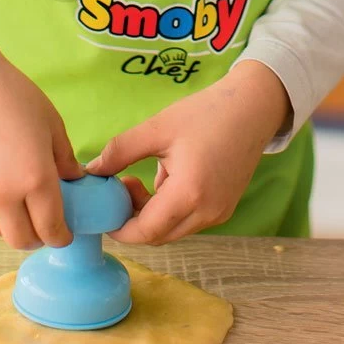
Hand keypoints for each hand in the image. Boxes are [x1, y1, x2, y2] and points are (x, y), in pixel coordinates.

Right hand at [0, 29, 83, 249]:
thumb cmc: (13, 96)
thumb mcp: (51, 124)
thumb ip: (65, 159)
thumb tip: (73, 180)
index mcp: (36, 178)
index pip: (51, 228)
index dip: (61, 236)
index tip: (64, 233)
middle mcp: (5, 195)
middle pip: (22, 240)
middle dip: (37, 238)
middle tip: (44, 225)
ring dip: (11, 227)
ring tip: (19, 208)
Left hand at [85, 60, 291, 243]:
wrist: (253, 107)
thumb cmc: (206, 113)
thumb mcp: (157, 128)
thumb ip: (120, 152)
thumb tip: (91, 171)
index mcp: (188, 194)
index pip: (145, 232)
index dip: (119, 227)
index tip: (104, 206)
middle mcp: (207, 212)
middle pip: (158, 236)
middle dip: (133, 219)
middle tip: (123, 185)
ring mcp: (220, 214)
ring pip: (174, 230)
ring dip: (152, 214)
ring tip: (144, 177)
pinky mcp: (225, 208)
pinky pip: (190, 220)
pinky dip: (171, 209)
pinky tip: (169, 176)